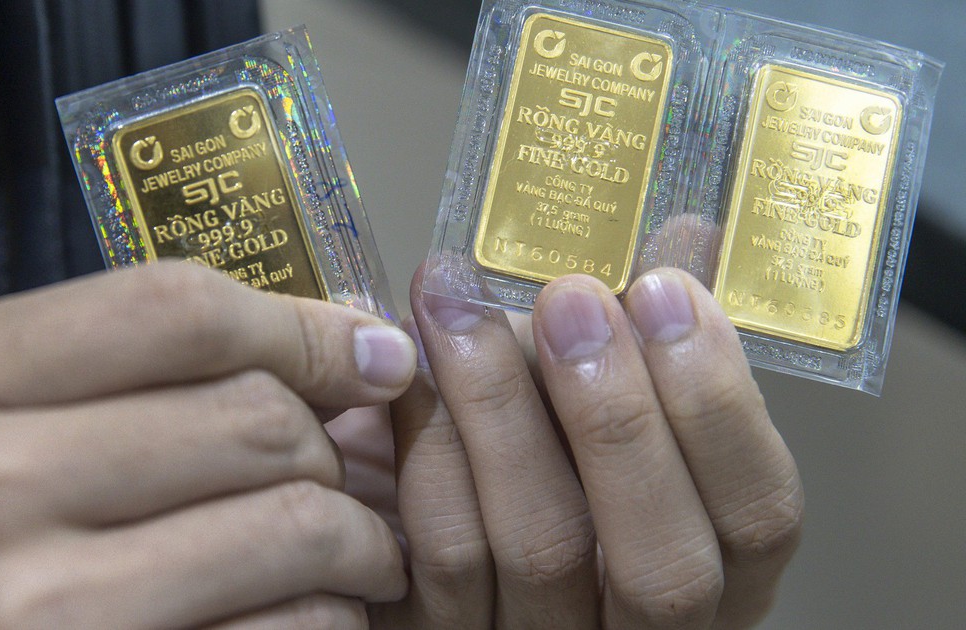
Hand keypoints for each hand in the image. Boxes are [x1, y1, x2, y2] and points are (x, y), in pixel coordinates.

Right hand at [0, 262, 416, 628]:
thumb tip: (347, 347)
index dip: (300, 328)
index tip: (369, 357)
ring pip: (294, 524)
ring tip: (356, 555)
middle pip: (251, 416)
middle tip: (346, 481)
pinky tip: (308, 618)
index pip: (173, 309)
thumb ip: (115, 379)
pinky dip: (327, 620)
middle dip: (331, 450)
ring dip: (356, 541)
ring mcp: (25, 605)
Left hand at [372, 265, 802, 628]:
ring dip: (501, 408)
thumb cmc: (552, 468)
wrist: (440, 542)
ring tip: (461, 302)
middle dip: (618, 415)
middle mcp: (639, 629)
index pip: (760, 516)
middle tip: (570, 295)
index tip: (667, 292)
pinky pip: (441, 552)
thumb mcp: (624, 416)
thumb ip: (657, 343)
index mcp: (718, 576)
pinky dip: (429, 445)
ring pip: (539, 546)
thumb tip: (686, 233)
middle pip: (661, 560)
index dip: (721, 406)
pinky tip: (411, 364)